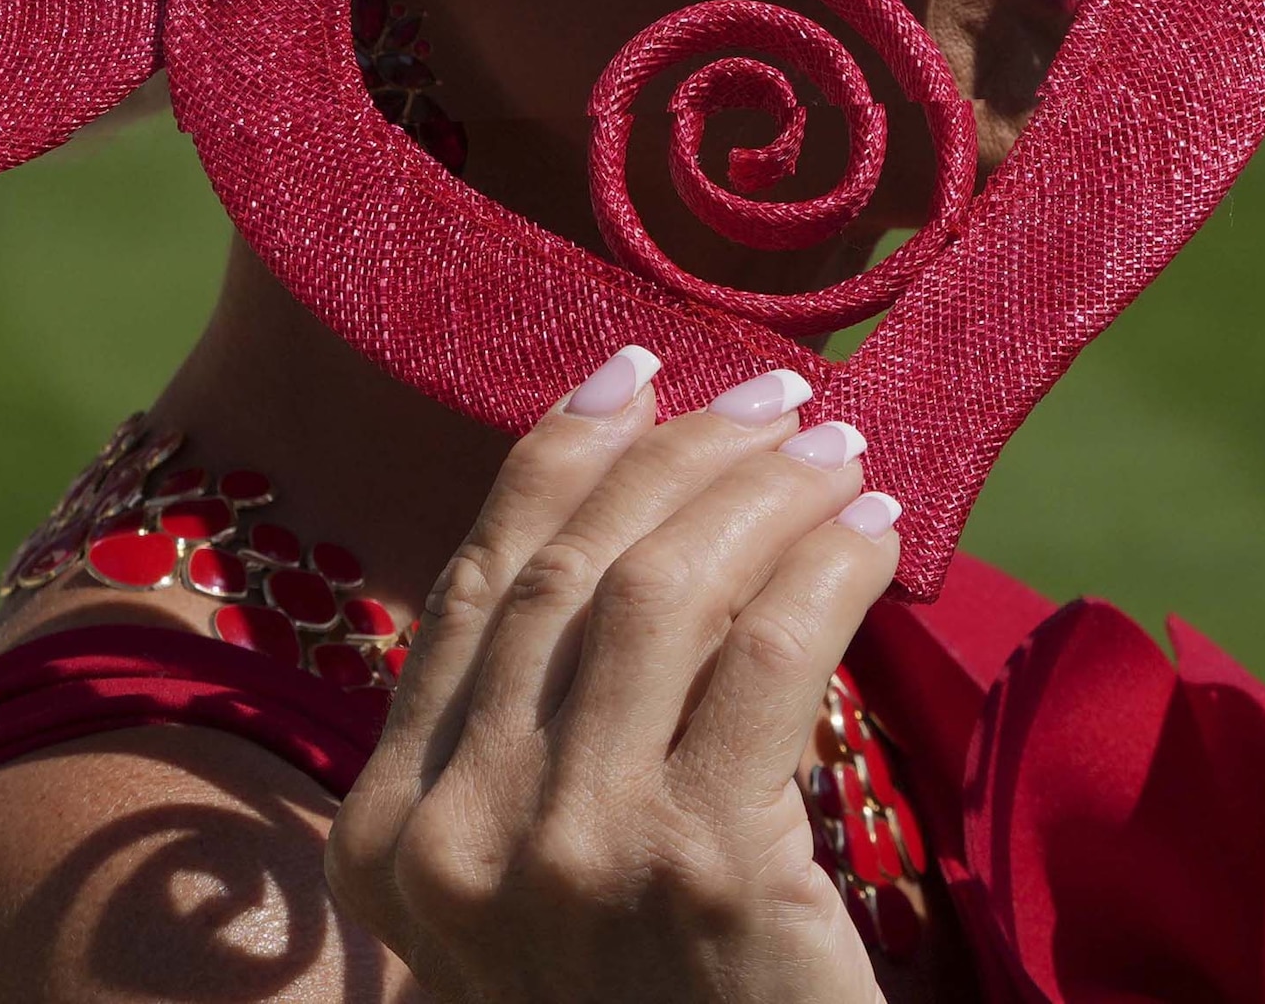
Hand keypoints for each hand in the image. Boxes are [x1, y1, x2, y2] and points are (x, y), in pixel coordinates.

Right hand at [329, 351, 903, 1003]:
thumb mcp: (537, 892)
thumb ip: (534, 745)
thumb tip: (624, 527)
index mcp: (387, 839)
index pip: (472, 592)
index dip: (557, 460)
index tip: (636, 372)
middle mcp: (454, 843)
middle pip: (568, 579)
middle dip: (678, 458)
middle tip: (778, 398)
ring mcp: (572, 859)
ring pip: (667, 598)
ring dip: (764, 498)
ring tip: (842, 455)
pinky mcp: (703, 876)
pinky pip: (768, 660)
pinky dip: (827, 575)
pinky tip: (878, 543)